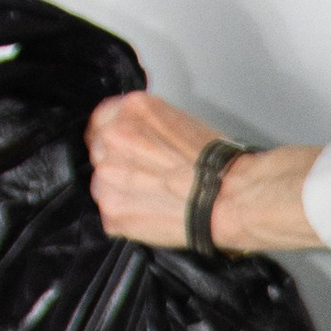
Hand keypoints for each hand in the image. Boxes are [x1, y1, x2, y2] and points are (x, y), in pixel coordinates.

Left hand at [86, 95, 318, 252]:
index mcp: (131, 111)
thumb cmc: (218, 164)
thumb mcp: (180, 122)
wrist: (231, 198)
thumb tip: (139, 140)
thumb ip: (147, 126)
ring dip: (123, 192)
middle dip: (121, 165)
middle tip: (150, 178)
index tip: (128, 150)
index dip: (117, 138)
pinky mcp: (112, 213)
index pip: (103, 120)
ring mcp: (107, 178)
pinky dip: (130, 218)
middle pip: (100, 153)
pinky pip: (112, 216)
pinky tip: (155, 214)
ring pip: (103, 185)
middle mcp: (112, 139)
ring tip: (156, 198)